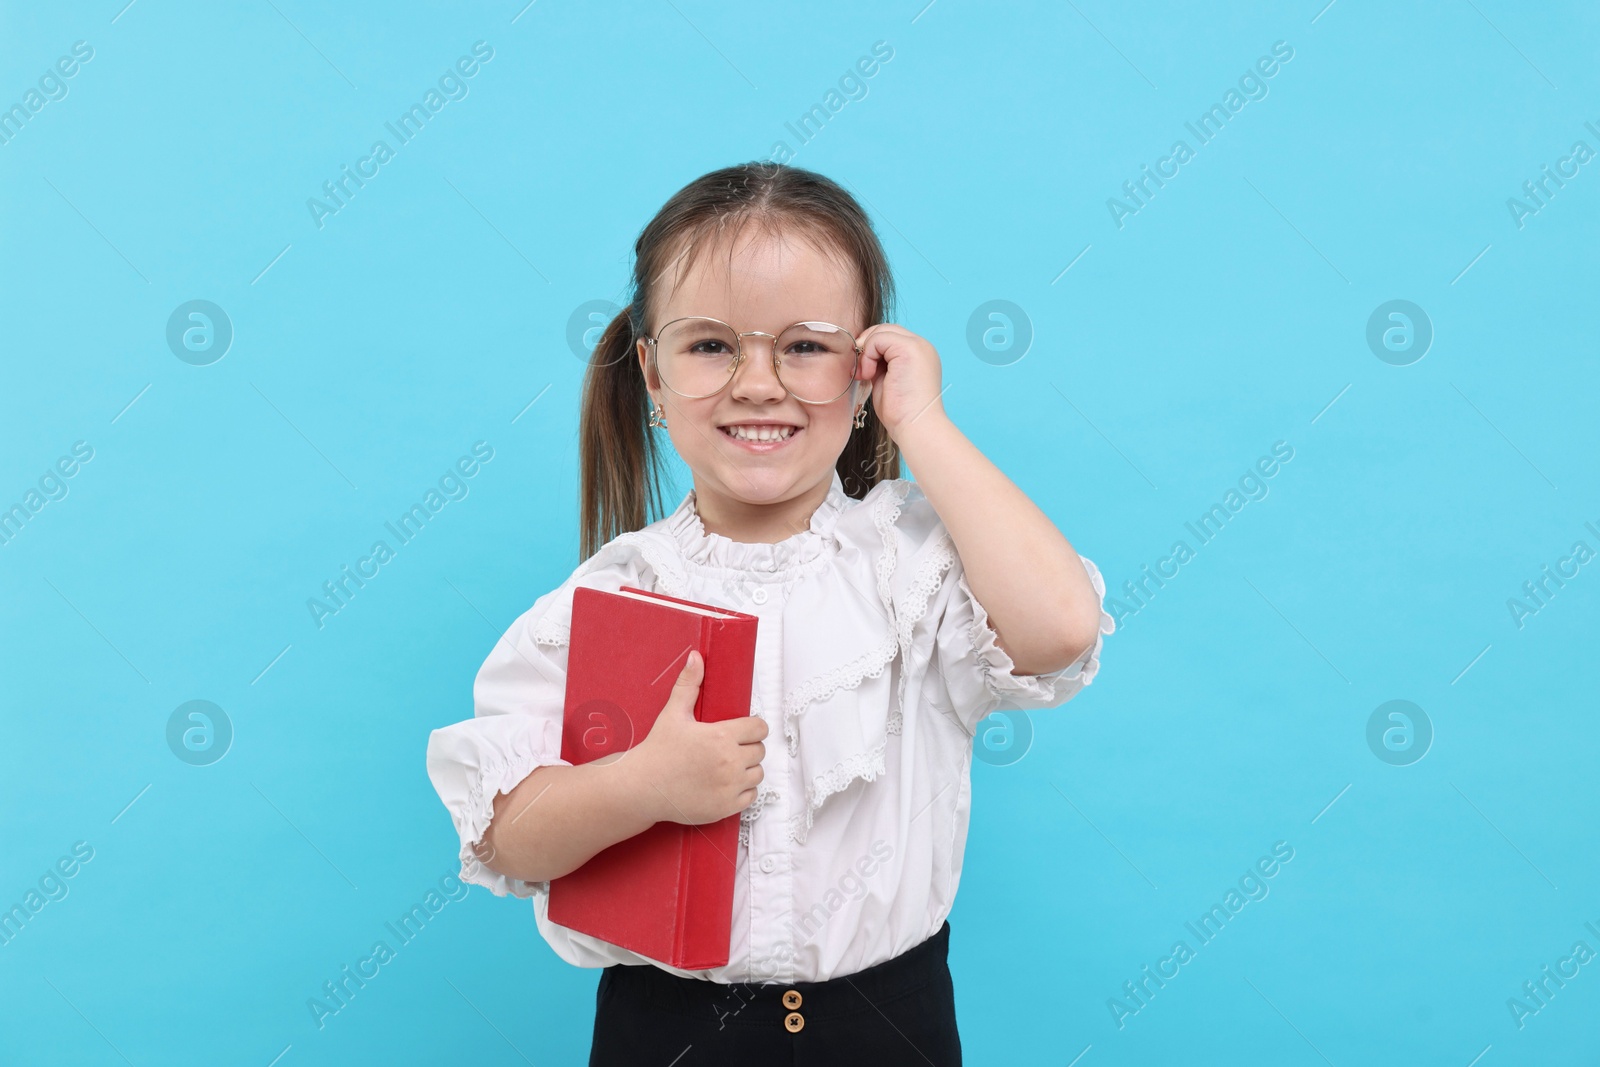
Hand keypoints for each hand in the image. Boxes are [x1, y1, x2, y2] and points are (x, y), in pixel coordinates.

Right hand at [630, 650, 766, 825]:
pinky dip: (743, 790)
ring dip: (748, 769)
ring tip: (729, 766)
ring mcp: (729, 786)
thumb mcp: (673, 714)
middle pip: (760, 750)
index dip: (752, 727)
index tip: (743, 730)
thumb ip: (688, 684)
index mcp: (721, 736)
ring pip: (758, 773)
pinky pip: (751, 796)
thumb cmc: (658, 751)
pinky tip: (726, 784)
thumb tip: (695, 657)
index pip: (759, 728)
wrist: (642, 787)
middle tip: (730, 748)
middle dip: (748, 747)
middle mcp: (730, 762)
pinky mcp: (726, 806)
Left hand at [854, 323, 947, 439]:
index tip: (863, 371)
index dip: (871, 348)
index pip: (890, 336)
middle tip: (860, 371)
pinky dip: (868, 354)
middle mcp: (922, 346)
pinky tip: (869, 374)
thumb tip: (860, 352)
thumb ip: (878, 363)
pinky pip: (878, 338)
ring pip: (881, 331)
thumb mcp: (886, 381)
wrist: (916, 428)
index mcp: (919, 354)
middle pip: (885, 329)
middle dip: (866, 346)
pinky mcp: (909, 349)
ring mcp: (918, 346)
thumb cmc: (900, 413)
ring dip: (866, 352)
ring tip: (866, 375)